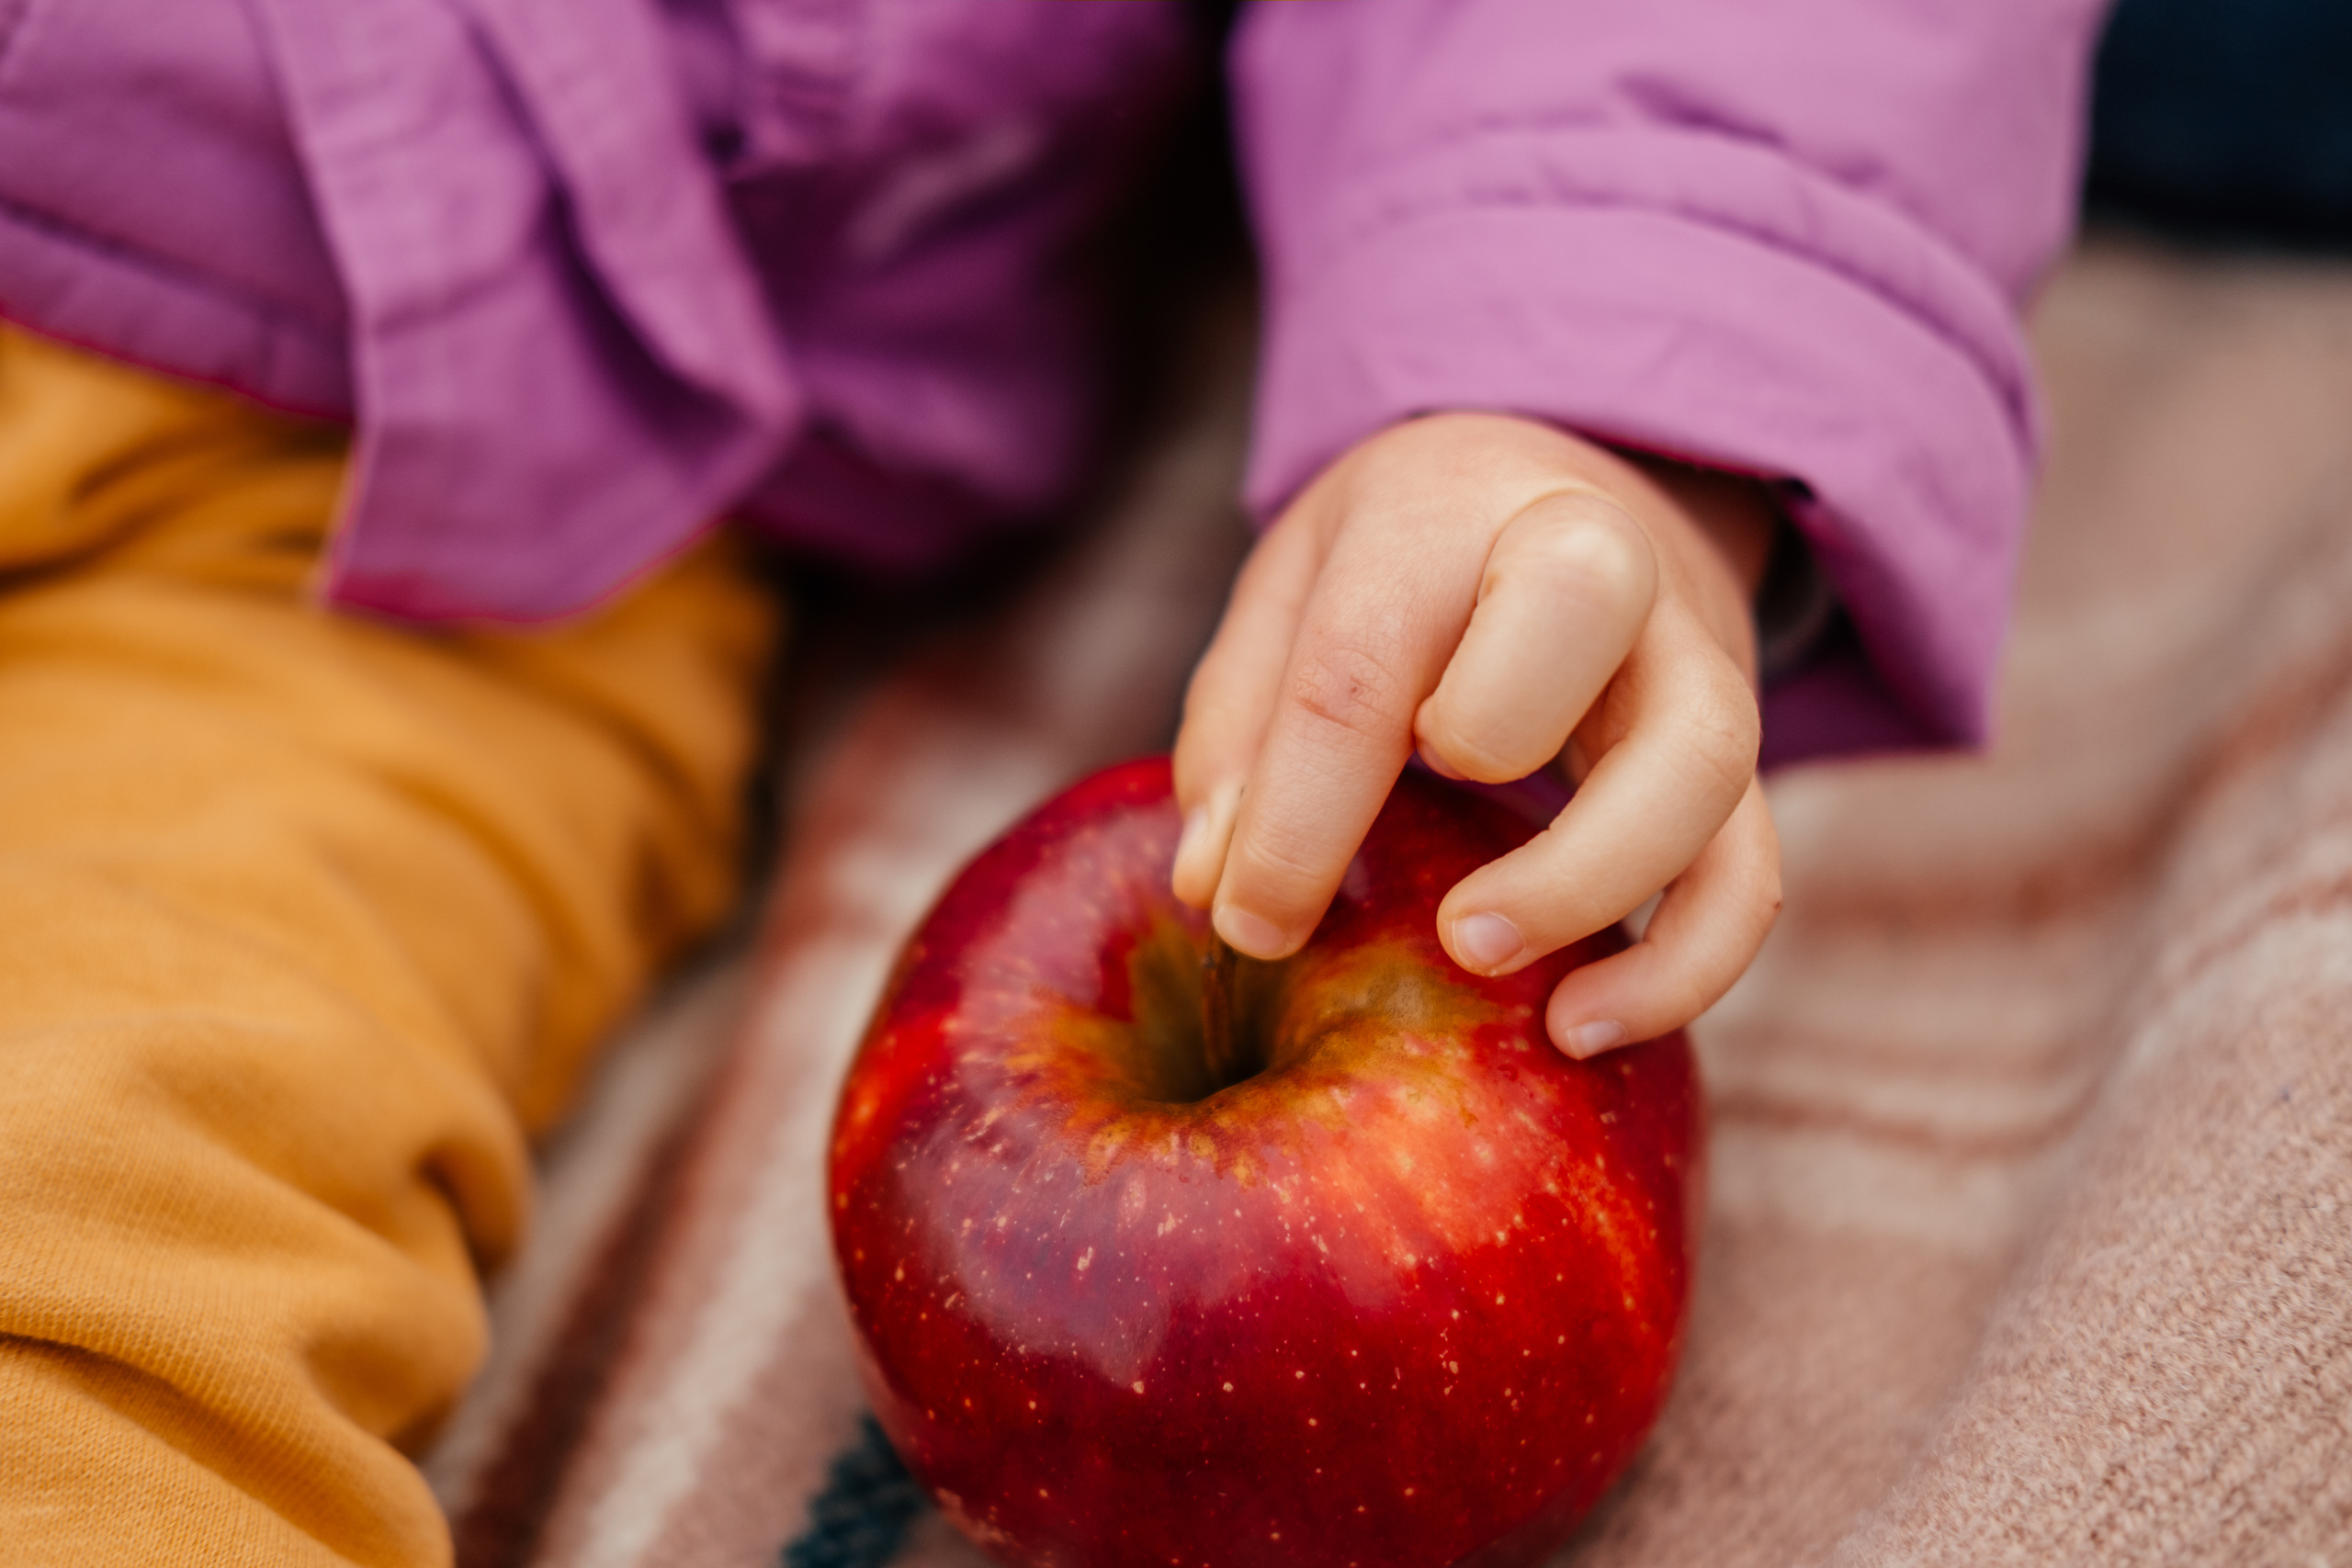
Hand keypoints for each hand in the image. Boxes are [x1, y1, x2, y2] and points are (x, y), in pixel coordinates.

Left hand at [1171, 412, 1781, 1055]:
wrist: (1567, 503)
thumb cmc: (1401, 566)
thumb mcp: (1295, 592)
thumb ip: (1240, 725)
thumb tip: (1213, 884)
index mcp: (1443, 506)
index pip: (1368, 650)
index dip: (1300, 810)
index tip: (1247, 922)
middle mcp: (1593, 551)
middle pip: (1585, 599)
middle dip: (1496, 735)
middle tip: (1402, 838)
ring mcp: (1689, 652)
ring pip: (1703, 753)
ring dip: (1592, 880)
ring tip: (1482, 966)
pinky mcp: (1738, 754)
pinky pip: (1752, 865)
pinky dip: (1686, 965)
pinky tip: (1581, 1027)